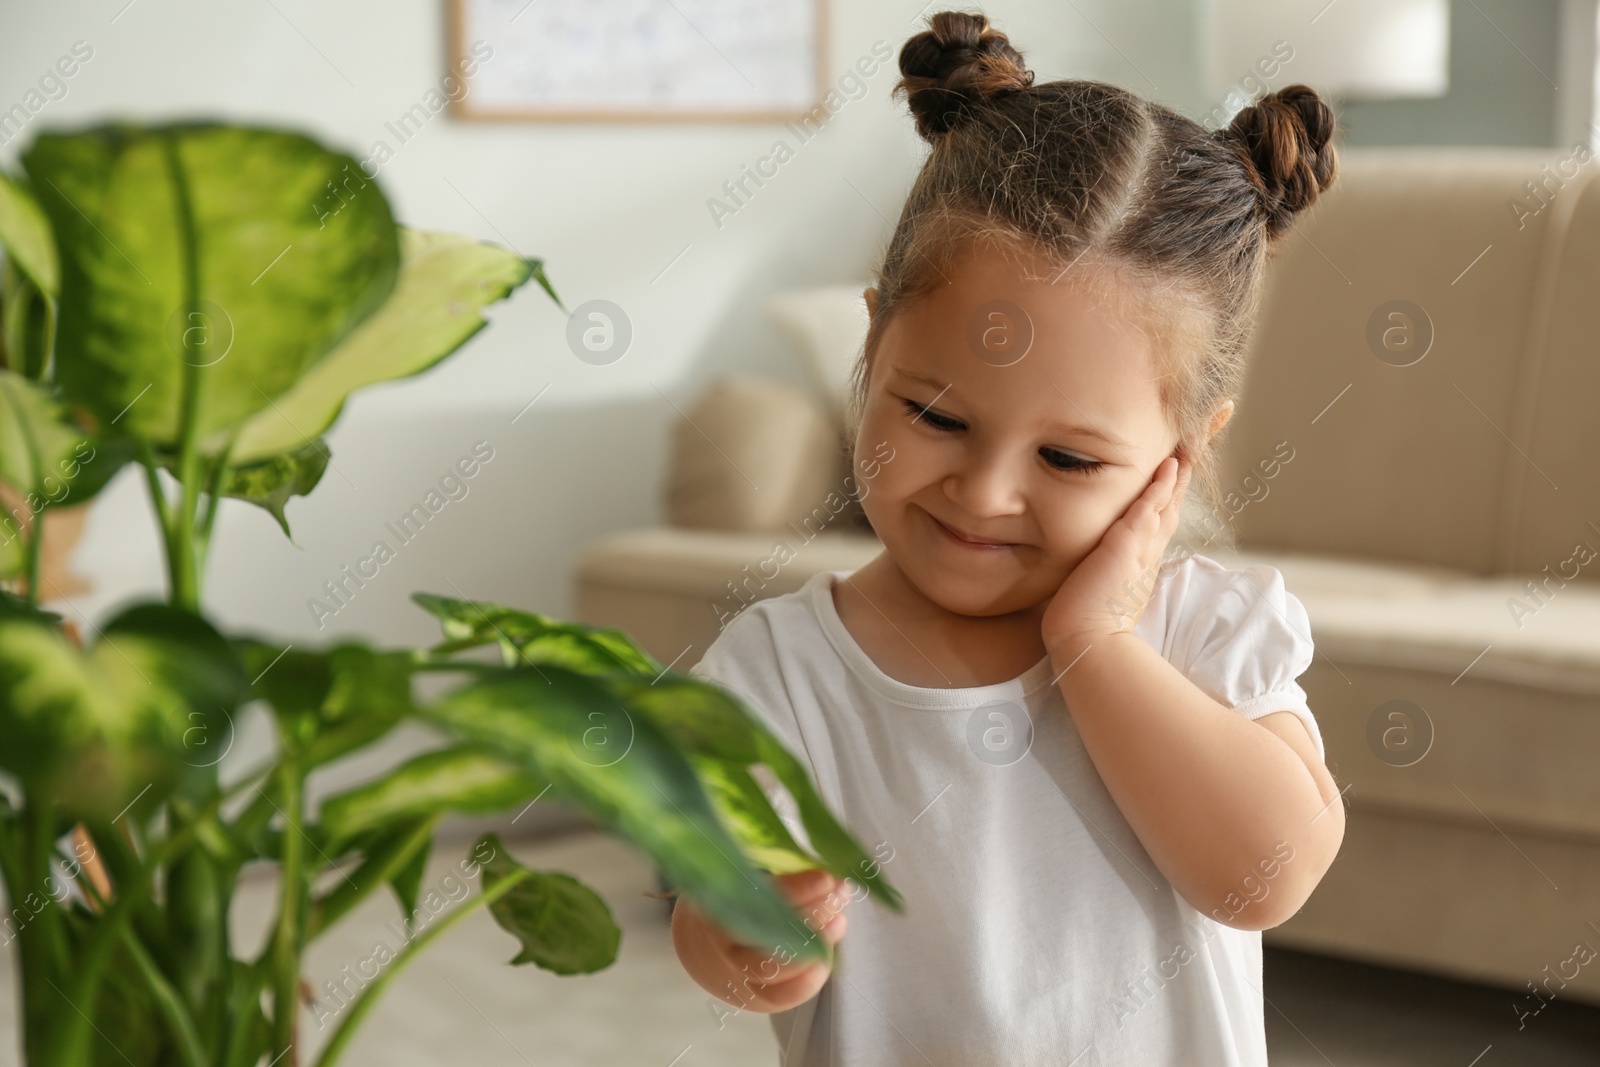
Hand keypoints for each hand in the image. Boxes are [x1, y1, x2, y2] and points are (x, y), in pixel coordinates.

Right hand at [676, 868, 850, 1010]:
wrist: (706, 949)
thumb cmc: (738, 904)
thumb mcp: (748, 880)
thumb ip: (784, 878)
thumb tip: (832, 876)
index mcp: (719, 900)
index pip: (757, 895)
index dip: (796, 889)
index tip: (826, 878)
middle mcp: (723, 940)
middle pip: (768, 931)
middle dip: (813, 913)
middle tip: (840, 894)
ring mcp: (736, 972)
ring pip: (773, 966)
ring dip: (813, 944)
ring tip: (838, 922)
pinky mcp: (753, 996)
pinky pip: (781, 995)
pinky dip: (807, 981)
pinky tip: (825, 960)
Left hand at [1040, 453, 1191, 658]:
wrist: (1085, 639)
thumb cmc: (1086, 619)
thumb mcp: (1102, 586)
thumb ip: (1105, 569)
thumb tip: (1098, 561)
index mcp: (1142, 563)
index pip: (1159, 523)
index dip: (1168, 499)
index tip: (1175, 476)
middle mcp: (1148, 554)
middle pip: (1170, 509)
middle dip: (1180, 480)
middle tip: (1191, 450)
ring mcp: (1141, 549)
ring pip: (1164, 504)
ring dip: (1176, 475)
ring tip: (1187, 447)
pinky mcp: (1128, 546)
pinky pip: (1148, 509)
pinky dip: (1159, 488)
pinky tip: (1168, 465)